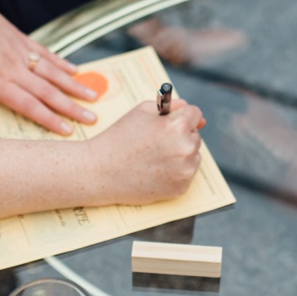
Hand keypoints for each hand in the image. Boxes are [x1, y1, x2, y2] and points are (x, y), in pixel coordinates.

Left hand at [0, 3, 99, 134]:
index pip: (28, 105)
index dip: (49, 119)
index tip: (68, 131)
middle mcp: (13, 68)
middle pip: (48, 91)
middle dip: (71, 107)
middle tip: (92, 119)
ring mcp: (20, 51)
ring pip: (52, 72)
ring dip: (74, 85)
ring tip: (93, 96)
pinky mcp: (20, 38)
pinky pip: (46, 52)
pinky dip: (62, 62)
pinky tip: (75, 70)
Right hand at [88, 99, 205, 204]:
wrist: (101, 171)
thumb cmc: (119, 138)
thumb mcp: (142, 111)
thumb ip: (171, 107)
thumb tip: (195, 116)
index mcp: (178, 126)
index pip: (195, 114)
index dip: (181, 115)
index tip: (172, 121)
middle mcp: (186, 149)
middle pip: (195, 136)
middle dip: (181, 135)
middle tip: (156, 141)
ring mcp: (184, 171)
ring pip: (193, 156)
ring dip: (181, 154)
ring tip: (154, 156)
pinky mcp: (180, 188)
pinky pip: (186, 174)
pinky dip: (175, 171)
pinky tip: (155, 170)